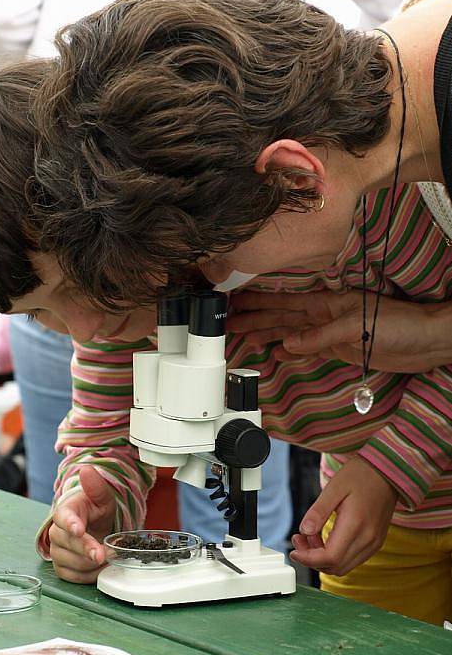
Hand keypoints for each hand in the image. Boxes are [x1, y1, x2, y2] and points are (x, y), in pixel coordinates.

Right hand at [49, 465, 115, 583]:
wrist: (95, 526)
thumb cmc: (96, 510)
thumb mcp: (102, 498)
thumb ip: (96, 486)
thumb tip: (87, 470)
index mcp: (66, 511)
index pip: (63, 517)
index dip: (70, 524)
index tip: (79, 529)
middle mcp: (57, 531)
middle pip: (67, 542)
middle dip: (86, 549)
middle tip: (103, 554)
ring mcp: (57, 550)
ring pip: (69, 562)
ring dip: (89, 563)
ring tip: (106, 557)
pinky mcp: (61, 567)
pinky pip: (72, 576)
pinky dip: (87, 575)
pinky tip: (98, 568)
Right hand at [228, 290, 451, 372]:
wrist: (425, 342)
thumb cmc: (399, 324)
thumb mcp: (356, 327)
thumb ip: (320, 335)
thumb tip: (288, 343)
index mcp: (325, 302)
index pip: (283, 301)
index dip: (258, 301)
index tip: (234, 301)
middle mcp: (323, 315)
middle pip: (280, 317)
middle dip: (254, 319)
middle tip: (229, 323)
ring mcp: (330, 332)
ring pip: (290, 332)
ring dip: (267, 334)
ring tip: (245, 337)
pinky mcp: (339, 348)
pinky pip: (307, 348)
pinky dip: (291, 350)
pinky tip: (278, 353)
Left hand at [289, 457, 397, 576]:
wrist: (387, 472)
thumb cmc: (360, 475)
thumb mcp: (334, 488)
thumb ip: (318, 511)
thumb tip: (304, 531)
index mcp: (356, 525)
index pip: (330, 557)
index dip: (308, 559)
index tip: (294, 551)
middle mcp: (368, 539)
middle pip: (336, 567)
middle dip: (312, 558)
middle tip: (300, 538)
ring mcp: (374, 543)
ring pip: (344, 566)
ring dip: (323, 558)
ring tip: (311, 535)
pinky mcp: (375, 542)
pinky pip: (352, 559)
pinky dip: (335, 554)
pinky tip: (326, 537)